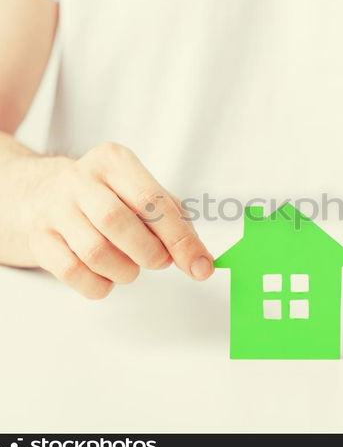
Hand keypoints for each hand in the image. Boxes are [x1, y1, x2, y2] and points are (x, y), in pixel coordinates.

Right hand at [25, 142, 212, 298]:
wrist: (43, 192)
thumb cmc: (109, 196)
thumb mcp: (144, 193)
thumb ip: (176, 222)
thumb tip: (200, 262)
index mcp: (115, 161)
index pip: (153, 202)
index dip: (181, 239)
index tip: (201, 266)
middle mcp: (81, 179)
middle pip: (118, 223)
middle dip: (150, 253)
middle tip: (159, 261)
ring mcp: (55, 208)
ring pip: (95, 252)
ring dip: (125, 271)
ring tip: (131, 267)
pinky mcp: (38, 237)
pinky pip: (72, 272)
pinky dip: (99, 285)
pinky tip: (107, 277)